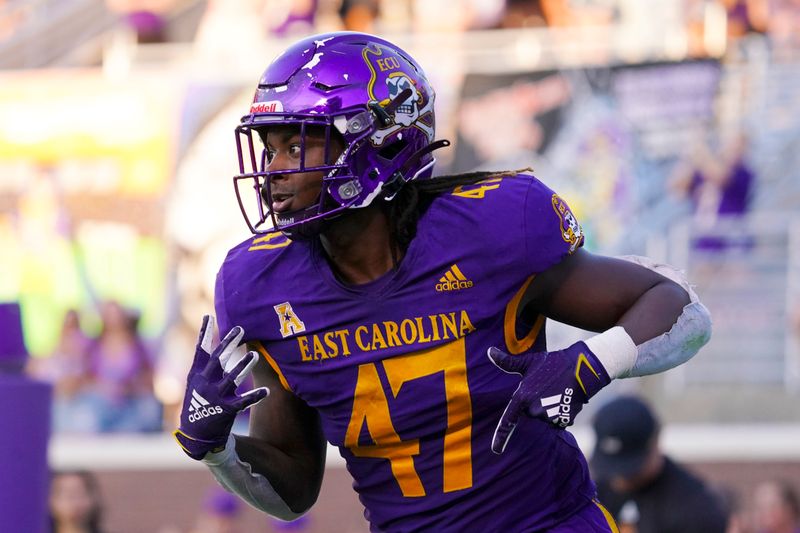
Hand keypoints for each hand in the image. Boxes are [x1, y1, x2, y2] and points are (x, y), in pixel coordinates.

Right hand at [174, 315, 268, 459]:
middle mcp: (204, 383)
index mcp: (196, 375)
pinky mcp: (226, 410)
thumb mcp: (195, 383)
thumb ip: (206, 365)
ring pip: (232, 378)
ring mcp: (215, 397)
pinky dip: (255, 395)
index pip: (200, 350)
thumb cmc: (198, 404)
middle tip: (240, 328)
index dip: (204, 333)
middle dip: (228, 344)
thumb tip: (219, 343)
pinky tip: (267, 390)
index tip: (208, 316)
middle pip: (218, 359)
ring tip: (254, 354)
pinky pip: (244, 401)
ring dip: (243, 366)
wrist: (196, 436)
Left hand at [488, 342, 609, 453]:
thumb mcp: (528, 362)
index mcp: (522, 397)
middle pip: (530, 414)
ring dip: (550, 408)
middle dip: (536, 403)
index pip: (508, 421)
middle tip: (546, 387)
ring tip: (557, 391)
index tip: (495, 450)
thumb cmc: (552, 363)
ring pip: (545, 418)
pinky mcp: (565, 419)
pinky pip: (559, 421)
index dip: (501, 437)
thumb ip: (507, 362)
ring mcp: (550, 416)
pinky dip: (561, 413)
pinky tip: (566, 398)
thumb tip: (489, 351)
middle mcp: (535, 410)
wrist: (581, 368)